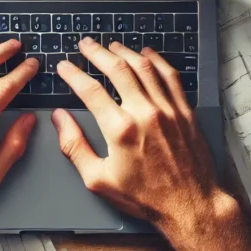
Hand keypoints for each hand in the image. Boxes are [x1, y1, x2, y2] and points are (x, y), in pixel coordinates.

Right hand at [54, 37, 250, 250]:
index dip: (73, 74)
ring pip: (144, 67)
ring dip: (125, 52)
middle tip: (85, 45)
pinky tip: (146, 54)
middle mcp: (145, 113)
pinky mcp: (184, 111)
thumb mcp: (98, 180)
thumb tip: (59, 119)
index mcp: (120, 130)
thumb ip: (75, 146)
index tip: (64, 66)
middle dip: (97, 53)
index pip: (90, 91)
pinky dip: (156, 60)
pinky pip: (170, 76)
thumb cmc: (145, 197)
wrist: (190, 205)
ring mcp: (167, 110)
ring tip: (111, 46)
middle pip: (117, 69)